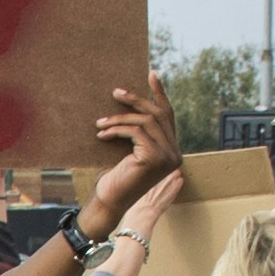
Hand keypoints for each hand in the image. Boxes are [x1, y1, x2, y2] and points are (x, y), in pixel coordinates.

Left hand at [79, 79, 180, 226]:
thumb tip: (130, 100)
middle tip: (115, 92)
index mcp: (171, 151)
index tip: (151, 74)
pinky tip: (102, 134)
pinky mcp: (154, 158)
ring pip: (145, 122)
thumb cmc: (114, 177)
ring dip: (119, 119)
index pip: (168, 116)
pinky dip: (117, 130)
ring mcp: (167, 157)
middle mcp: (174, 154)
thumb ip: (138, 132)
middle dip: (136, 100)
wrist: (108, 202)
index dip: (160, 93)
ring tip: (100, 123)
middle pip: (157, 114)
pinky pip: (136, 132)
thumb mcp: (128, 149)